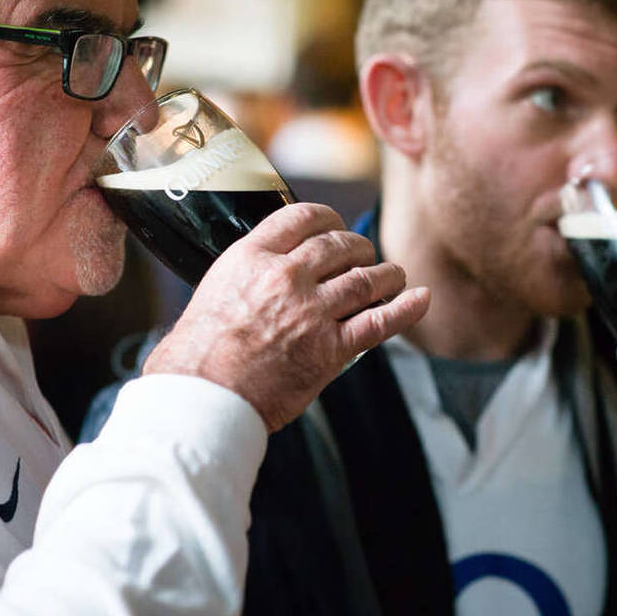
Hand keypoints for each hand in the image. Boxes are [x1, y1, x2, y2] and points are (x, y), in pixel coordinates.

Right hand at [143, 203, 430, 430]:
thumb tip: (262, 275)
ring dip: (387, 275)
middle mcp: (287, 277)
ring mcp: (313, 312)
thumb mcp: (212, 292)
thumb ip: (246, 276)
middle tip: (364, 255)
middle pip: (340, 245)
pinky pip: (381, 321)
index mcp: (253, 257)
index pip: (303, 218)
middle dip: (358, 248)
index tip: (335, 226)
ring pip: (367, 279)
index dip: (328, 219)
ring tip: (394, 276)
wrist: (203, 397)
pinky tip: (420, 298)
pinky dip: (407, 308)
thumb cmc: (196, 355)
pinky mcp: (332, 349)